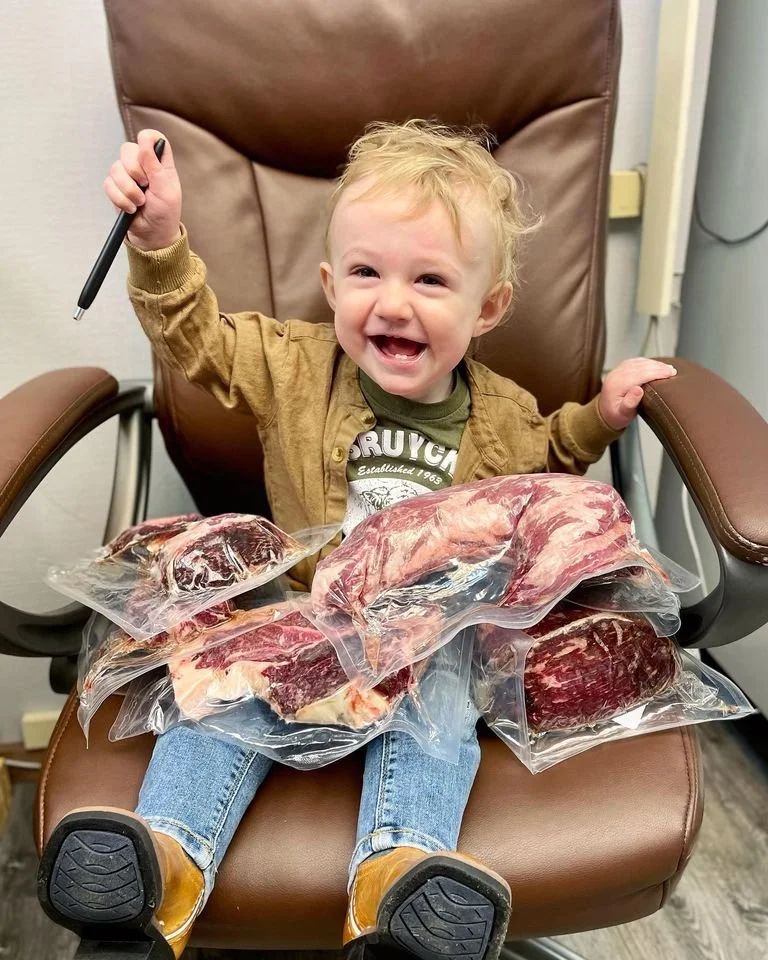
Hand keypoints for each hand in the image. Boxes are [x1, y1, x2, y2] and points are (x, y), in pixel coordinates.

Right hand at [103, 129, 181, 249]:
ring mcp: (126, 175)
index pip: (151, 137)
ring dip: (128, 189)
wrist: (152, 234)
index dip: (146, 140)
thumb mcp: (166, 190)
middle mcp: (141, 164)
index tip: (147, 157)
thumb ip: (155, 165)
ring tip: (140, 202)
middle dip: (134, 170)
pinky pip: (108, 185)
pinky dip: (120, 199)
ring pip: (115, 168)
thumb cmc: (165, 213)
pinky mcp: (115, 187)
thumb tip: (145, 141)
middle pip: (127, 149)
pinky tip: (130, 208)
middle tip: (145, 186)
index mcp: (159, 162)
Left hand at [598, 358, 676, 430]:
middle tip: (672, 370)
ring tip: (667, 368)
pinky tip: (655, 364)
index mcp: (616, 385)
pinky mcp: (619, 370)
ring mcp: (616, 371)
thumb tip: (638, 390)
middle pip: (640, 367)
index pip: (640, 375)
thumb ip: (630, 403)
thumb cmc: (615, 416)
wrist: (605, 414)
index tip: (670, 373)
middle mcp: (615, 376)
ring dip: (654, 364)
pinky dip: (646, 362)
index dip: (657, 373)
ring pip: (638, 362)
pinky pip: (634, 362)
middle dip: (658, 367)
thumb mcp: (623, 414)